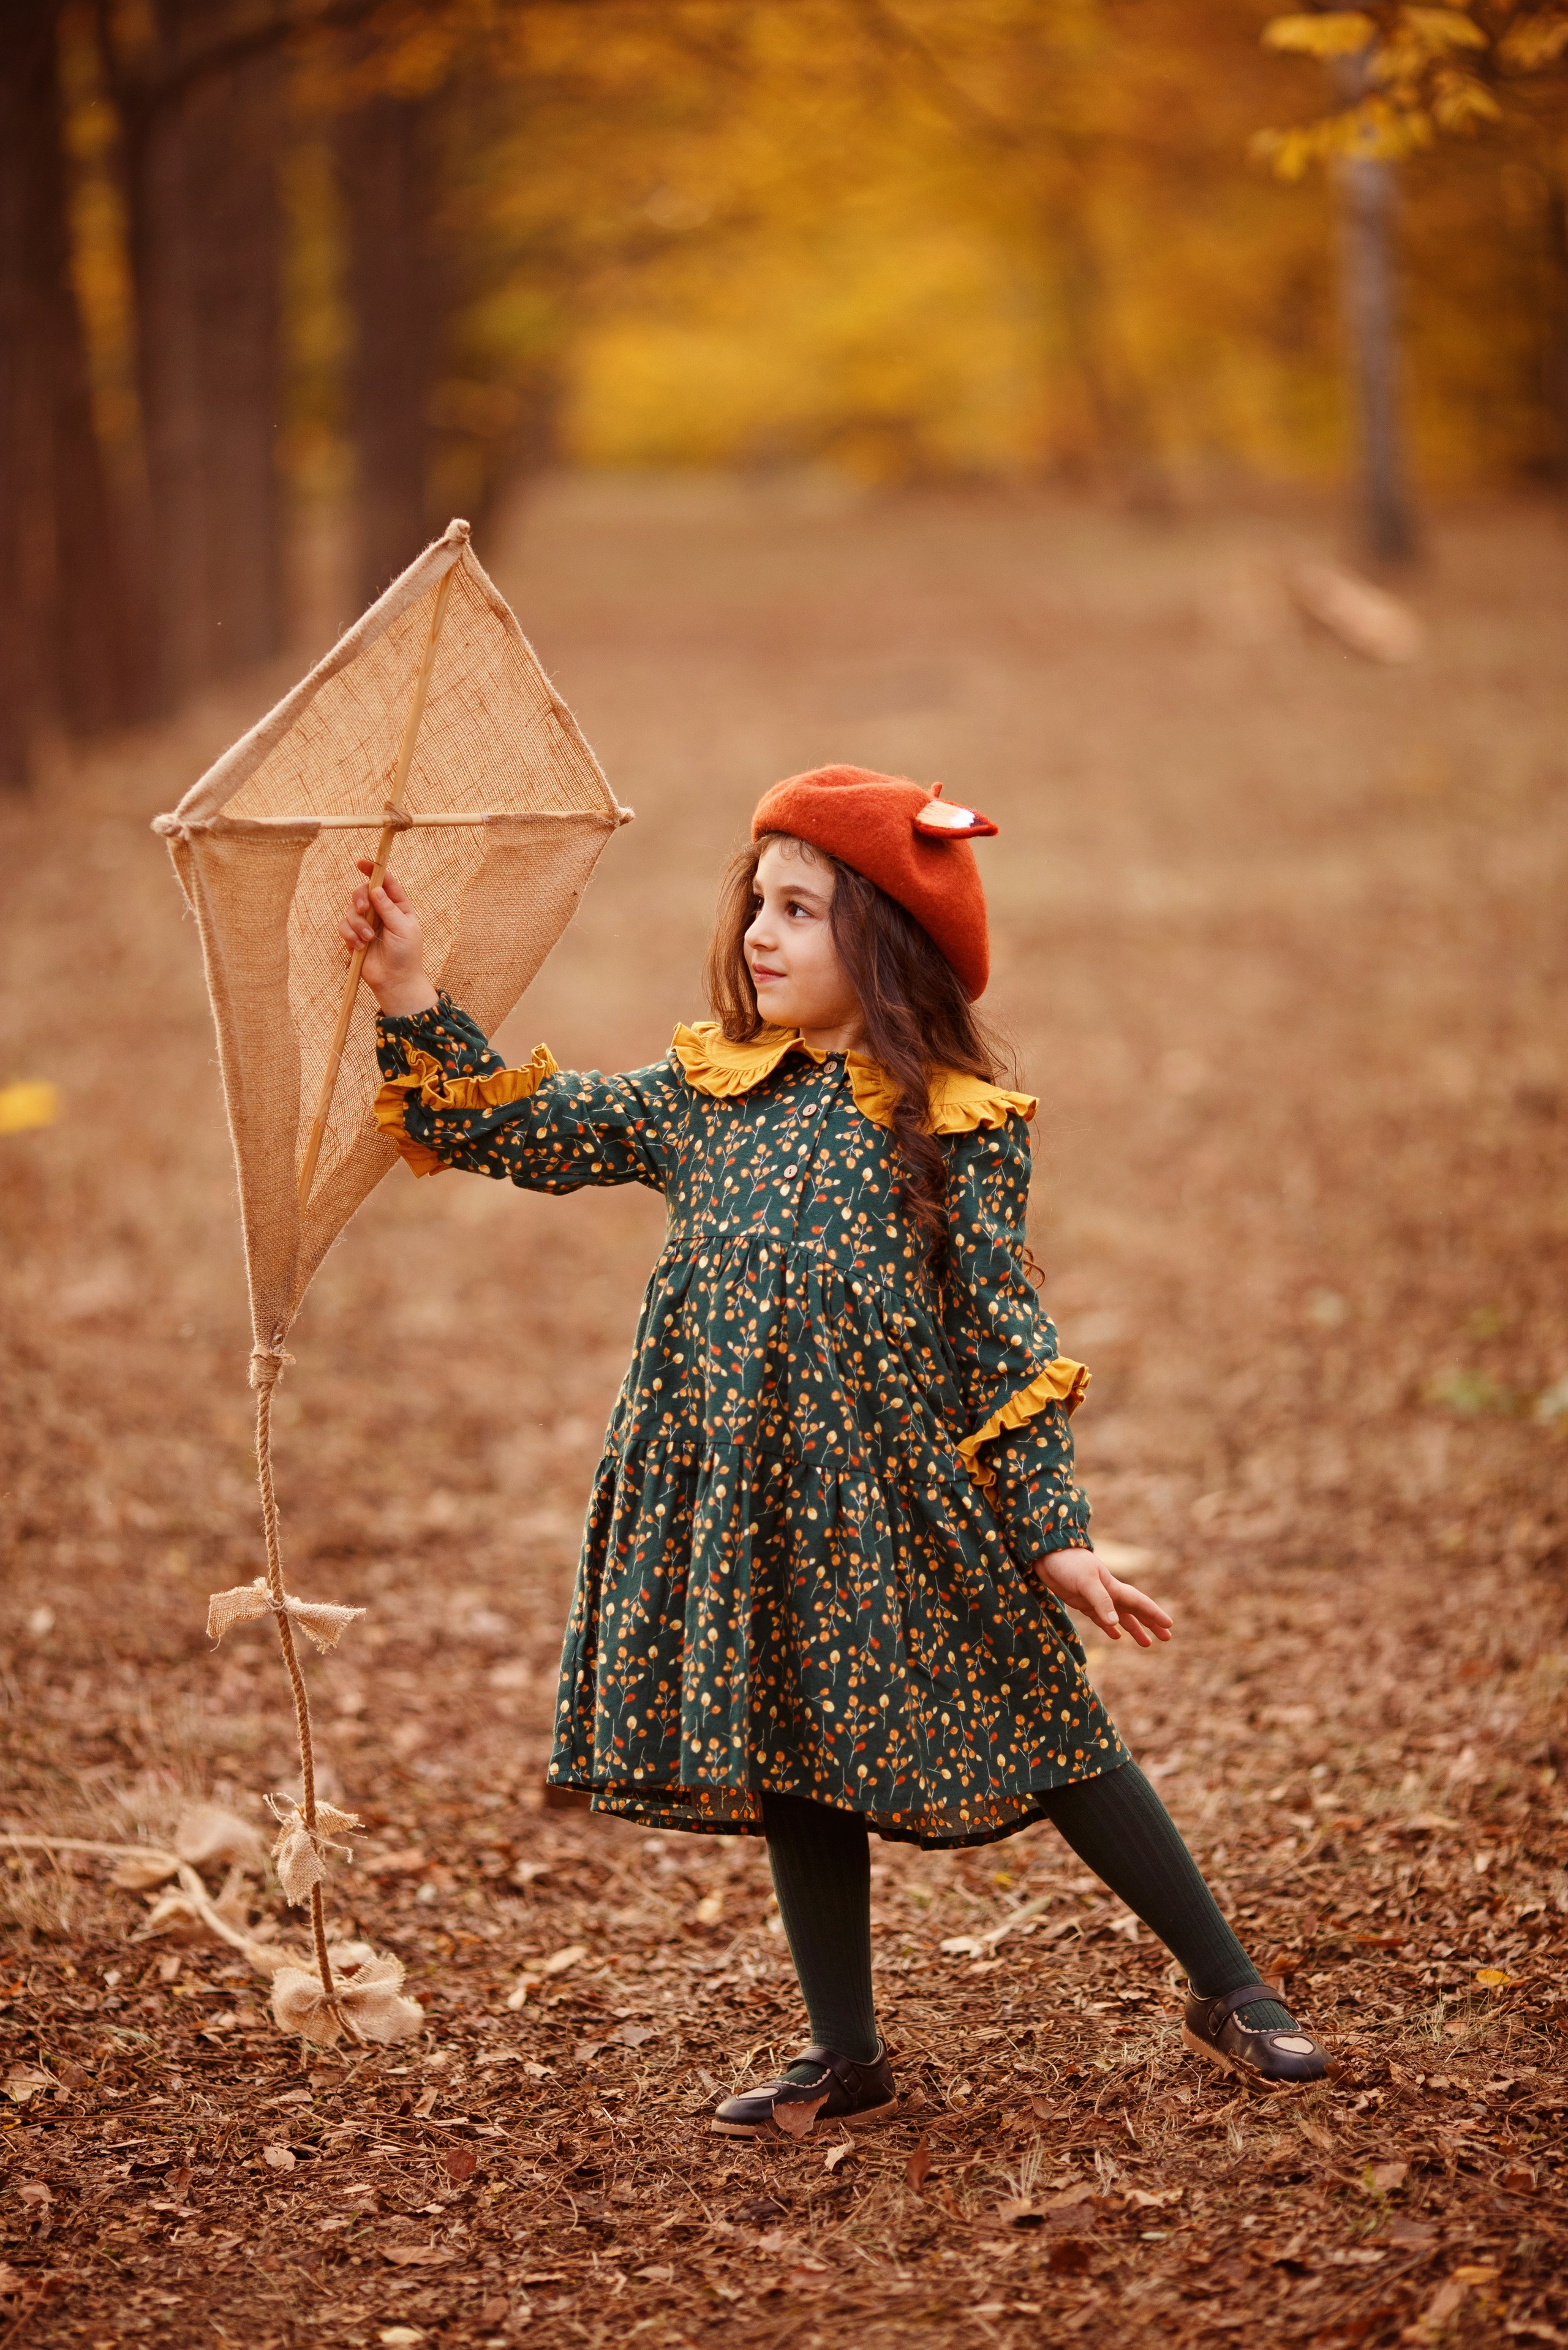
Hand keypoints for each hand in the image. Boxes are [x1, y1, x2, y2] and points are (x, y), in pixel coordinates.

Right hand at [339, 861, 437, 1016]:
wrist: (395, 981)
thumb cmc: (406, 955)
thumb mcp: (403, 928)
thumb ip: (388, 908)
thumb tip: (375, 889)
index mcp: (398, 906)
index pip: (385, 882)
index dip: (374, 870)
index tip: (361, 863)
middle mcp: (381, 912)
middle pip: (362, 892)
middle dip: (359, 898)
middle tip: (362, 909)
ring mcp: (367, 924)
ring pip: (351, 910)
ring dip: (358, 924)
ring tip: (368, 940)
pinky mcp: (354, 936)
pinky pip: (344, 926)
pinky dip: (350, 935)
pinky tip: (360, 946)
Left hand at [1030, 1547, 1172, 1648]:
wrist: (1046, 1554)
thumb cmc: (1068, 1563)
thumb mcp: (1086, 1581)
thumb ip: (1101, 1601)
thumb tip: (1116, 1624)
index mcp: (1113, 1587)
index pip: (1139, 1603)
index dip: (1154, 1614)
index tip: (1169, 1626)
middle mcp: (1108, 1593)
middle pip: (1135, 1611)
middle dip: (1151, 1624)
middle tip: (1166, 1638)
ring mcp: (1096, 1598)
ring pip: (1120, 1617)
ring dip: (1134, 1628)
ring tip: (1147, 1643)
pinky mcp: (1082, 1601)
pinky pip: (1101, 1618)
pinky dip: (1110, 1627)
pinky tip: (1116, 1635)